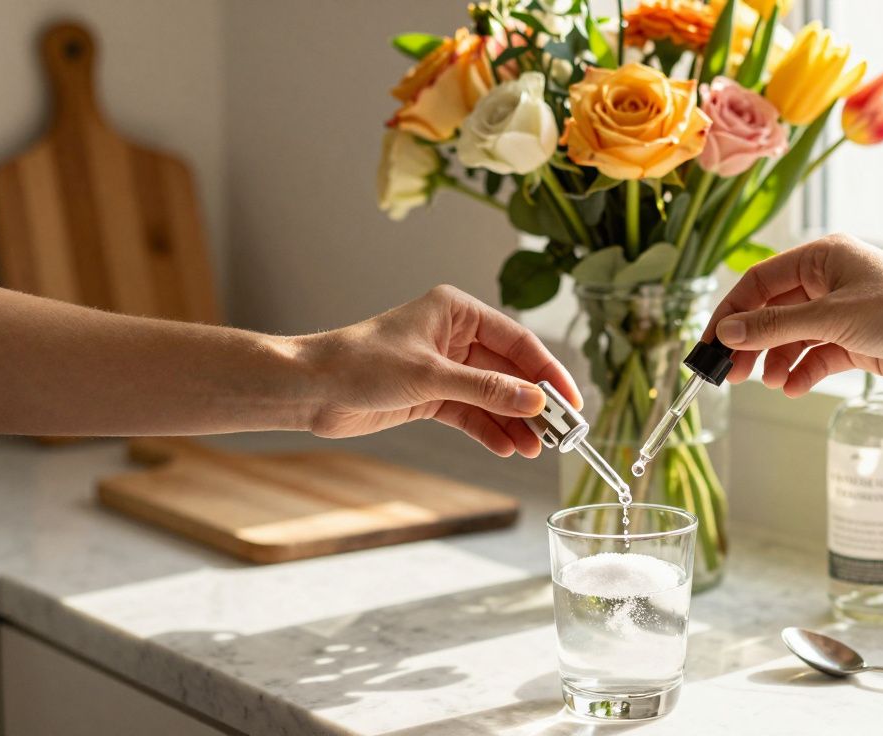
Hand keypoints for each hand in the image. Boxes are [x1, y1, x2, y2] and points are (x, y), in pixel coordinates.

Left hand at [295, 285, 579, 455]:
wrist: (310, 389)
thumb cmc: (360, 364)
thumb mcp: (430, 376)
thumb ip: (486, 390)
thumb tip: (535, 401)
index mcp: (458, 312)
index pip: (518, 342)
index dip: (549, 373)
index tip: (571, 402)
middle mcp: (455, 337)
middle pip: (510, 372)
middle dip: (534, 403)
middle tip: (561, 433)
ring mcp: (445, 368)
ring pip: (494, 396)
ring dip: (514, 422)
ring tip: (535, 448)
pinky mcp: (432, 396)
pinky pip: (472, 414)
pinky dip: (490, 430)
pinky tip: (508, 448)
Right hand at [704, 235, 882, 395]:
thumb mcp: (831, 318)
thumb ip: (774, 327)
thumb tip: (727, 333)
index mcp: (823, 257)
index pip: (759, 282)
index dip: (731, 313)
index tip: (710, 343)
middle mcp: (830, 281)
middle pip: (772, 311)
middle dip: (751, 342)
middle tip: (731, 372)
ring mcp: (843, 312)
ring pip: (792, 336)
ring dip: (777, 360)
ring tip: (769, 383)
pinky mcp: (857, 341)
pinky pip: (816, 356)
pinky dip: (803, 372)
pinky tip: (794, 388)